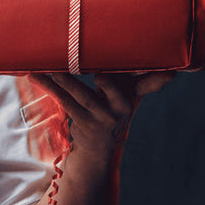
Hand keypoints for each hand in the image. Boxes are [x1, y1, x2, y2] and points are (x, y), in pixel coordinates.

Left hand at [28, 72, 174, 149]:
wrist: (98, 150)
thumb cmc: (111, 110)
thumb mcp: (127, 96)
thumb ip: (139, 79)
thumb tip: (168, 69)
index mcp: (133, 95)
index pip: (140, 80)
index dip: (143, 73)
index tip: (138, 67)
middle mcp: (121, 107)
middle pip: (108, 84)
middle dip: (95, 69)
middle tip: (80, 53)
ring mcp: (102, 117)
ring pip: (80, 92)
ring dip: (61, 77)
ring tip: (46, 64)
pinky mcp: (84, 124)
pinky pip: (65, 102)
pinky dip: (50, 87)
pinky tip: (36, 75)